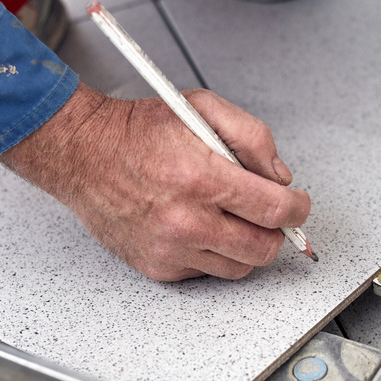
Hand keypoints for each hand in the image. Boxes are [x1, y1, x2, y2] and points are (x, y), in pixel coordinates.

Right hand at [0, 83, 310, 280]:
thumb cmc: (137, 132)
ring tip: (234, 220)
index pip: (274, 209)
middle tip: (269, 215)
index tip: (298, 206)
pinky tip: (201, 228)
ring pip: (239, 267)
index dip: (297, 209)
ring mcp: (170, 248)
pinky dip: (214, 253)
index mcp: (201, 177)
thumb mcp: (203, 108)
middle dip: (276, 231)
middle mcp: (186, 219)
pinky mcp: (157, 266)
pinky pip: (207, 271)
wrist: (81, 154)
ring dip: (247, 245)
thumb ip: (253, 137)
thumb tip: (280, 177)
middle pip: (263, 248)